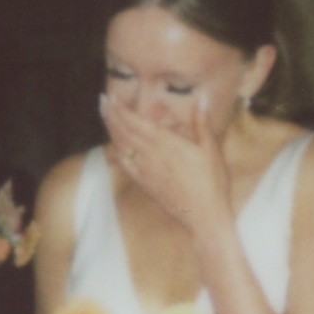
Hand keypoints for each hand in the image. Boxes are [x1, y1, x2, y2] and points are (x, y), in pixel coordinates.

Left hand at [100, 89, 232, 235]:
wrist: (204, 216)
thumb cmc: (212, 182)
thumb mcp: (210, 148)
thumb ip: (201, 121)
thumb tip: (203, 97)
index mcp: (166, 143)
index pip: (136, 122)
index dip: (121, 109)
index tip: (112, 97)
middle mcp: (151, 155)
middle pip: (123, 132)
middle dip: (111, 115)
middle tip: (102, 101)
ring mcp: (146, 171)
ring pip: (121, 146)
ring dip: (111, 130)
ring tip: (105, 116)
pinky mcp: (145, 184)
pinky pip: (125, 165)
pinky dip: (117, 152)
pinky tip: (114, 146)